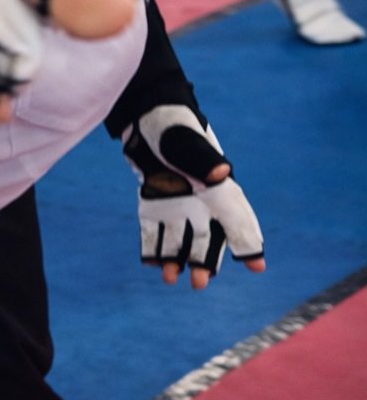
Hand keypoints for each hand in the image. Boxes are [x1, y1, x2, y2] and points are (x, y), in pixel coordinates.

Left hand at [121, 103, 264, 288]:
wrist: (143, 116)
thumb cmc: (172, 126)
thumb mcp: (186, 142)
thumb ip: (203, 159)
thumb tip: (221, 173)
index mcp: (217, 188)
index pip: (238, 220)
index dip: (249, 243)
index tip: (256, 266)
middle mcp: (199, 203)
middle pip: (207, 241)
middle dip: (205, 264)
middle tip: (198, 283)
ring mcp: (176, 206)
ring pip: (180, 243)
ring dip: (177, 261)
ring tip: (169, 277)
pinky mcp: (153, 206)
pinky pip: (154, 234)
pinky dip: (154, 249)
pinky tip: (151, 263)